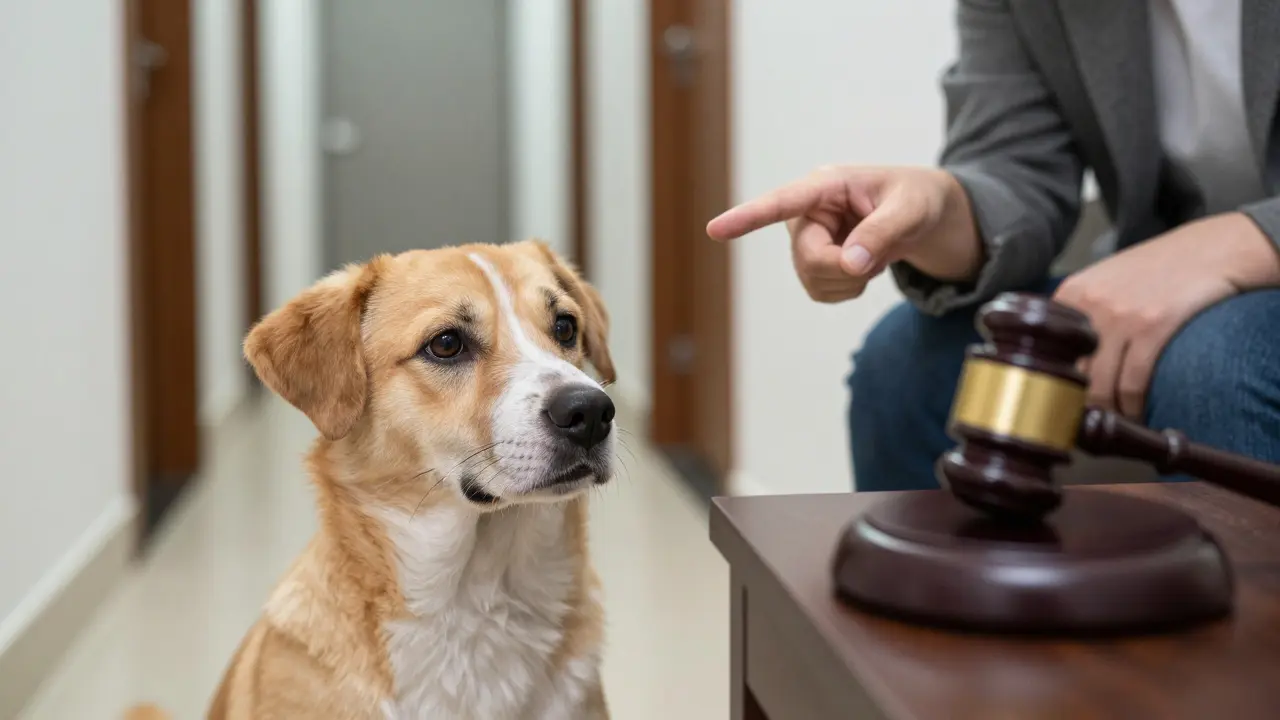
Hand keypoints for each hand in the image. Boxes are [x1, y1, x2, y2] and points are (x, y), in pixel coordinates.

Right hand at [706, 166, 982, 302]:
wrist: (925, 216)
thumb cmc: (918, 199)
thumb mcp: (913, 209)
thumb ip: (884, 232)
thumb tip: (852, 264)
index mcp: (826, 186)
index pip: (782, 202)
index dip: (747, 217)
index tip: (715, 230)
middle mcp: (807, 212)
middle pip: (807, 257)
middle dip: (843, 269)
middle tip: (877, 261)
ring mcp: (807, 239)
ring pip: (812, 279)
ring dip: (849, 280)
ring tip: (874, 256)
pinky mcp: (813, 263)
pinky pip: (820, 291)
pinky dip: (848, 289)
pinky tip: (863, 267)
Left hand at [1054, 212, 1279, 418]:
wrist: (1211, 249)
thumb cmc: (1156, 269)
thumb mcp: (1104, 279)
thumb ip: (1080, 312)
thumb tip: (1060, 359)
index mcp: (1070, 294)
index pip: (1047, 351)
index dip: (1054, 382)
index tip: (1062, 403)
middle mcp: (1088, 304)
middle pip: (1072, 373)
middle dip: (1079, 403)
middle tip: (1089, 420)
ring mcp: (1119, 316)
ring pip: (1100, 385)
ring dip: (1108, 412)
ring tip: (1115, 421)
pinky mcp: (1152, 327)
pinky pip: (1133, 383)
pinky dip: (1133, 406)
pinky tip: (1137, 413)